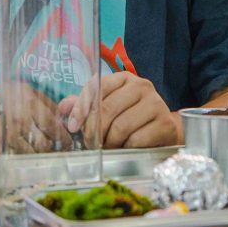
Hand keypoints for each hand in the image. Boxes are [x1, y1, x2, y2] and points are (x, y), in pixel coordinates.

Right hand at [3, 82, 72, 153]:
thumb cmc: (8, 93)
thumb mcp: (30, 92)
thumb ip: (48, 105)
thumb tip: (64, 120)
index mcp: (30, 104)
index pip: (53, 127)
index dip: (64, 138)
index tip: (68, 142)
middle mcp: (19, 120)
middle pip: (43, 144)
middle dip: (52, 147)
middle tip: (56, 147)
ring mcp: (7, 133)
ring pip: (31, 153)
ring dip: (39, 153)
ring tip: (42, 149)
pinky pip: (17, 155)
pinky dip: (25, 155)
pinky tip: (27, 150)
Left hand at [61, 73, 178, 148]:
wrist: (162, 129)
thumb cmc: (130, 116)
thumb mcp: (107, 107)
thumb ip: (84, 105)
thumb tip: (63, 107)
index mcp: (124, 78)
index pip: (97, 87)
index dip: (81, 109)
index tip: (73, 127)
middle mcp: (141, 86)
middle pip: (108, 109)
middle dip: (94, 130)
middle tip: (91, 143)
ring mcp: (156, 104)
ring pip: (121, 127)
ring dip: (110, 142)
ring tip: (108, 146)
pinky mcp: (164, 123)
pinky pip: (136, 140)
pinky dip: (126, 147)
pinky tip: (125, 147)